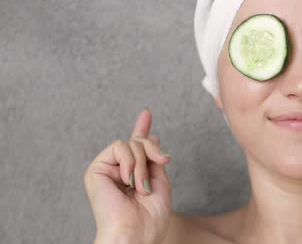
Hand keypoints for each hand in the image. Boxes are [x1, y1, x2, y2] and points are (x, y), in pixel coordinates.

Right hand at [84, 108, 171, 243]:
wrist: (136, 233)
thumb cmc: (150, 217)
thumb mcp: (160, 181)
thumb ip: (154, 159)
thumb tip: (152, 137)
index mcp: (134, 174)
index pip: (138, 147)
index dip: (143, 129)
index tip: (146, 113)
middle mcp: (119, 170)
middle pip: (138, 142)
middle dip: (153, 151)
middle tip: (162, 163)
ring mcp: (107, 169)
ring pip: (130, 143)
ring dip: (142, 163)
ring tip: (140, 186)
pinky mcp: (96, 170)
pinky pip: (119, 146)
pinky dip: (130, 161)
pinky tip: (128, 180)